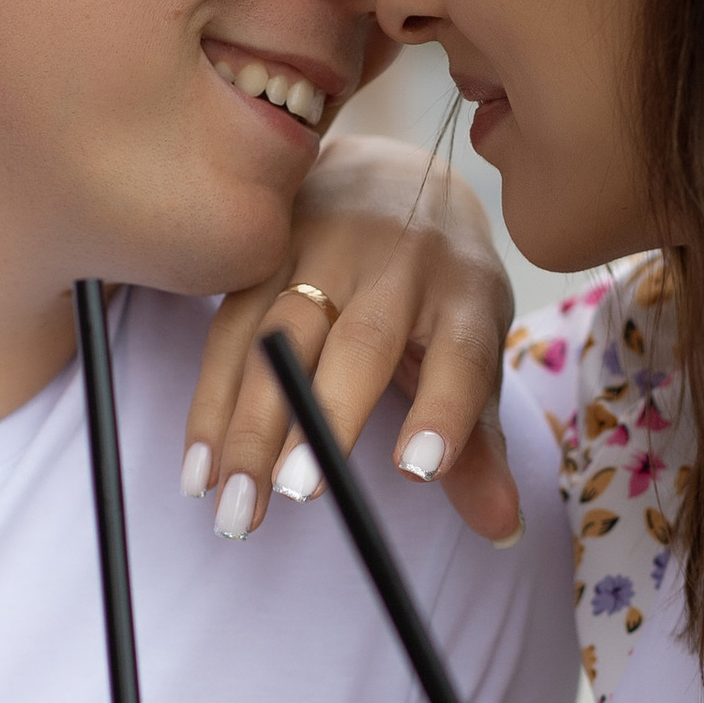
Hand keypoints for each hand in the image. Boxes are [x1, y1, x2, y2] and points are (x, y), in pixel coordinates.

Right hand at [184, 135, 519, 544]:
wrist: (388, 172)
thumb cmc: (439, 288)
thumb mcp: (474, 347)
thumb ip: (479, 442)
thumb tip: (504, 530)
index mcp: (464, 289)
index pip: (461, 353)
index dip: (442, 411)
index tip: (416, 471)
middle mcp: (397, 262)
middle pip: (358, 343)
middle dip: (322, 420)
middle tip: (295, 495)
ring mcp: (324, 248)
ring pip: (278, 337)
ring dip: (247, 423)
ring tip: (229, 502)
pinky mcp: (263, 251)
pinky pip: (227, 330)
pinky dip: (209, 405)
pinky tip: (199, 469)